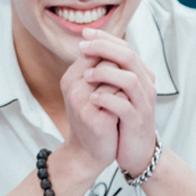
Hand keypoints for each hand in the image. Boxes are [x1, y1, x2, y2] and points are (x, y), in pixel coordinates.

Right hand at [60, 54, 118, 176]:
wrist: (88, 154)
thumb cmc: (93, 117)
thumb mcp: (89, 89)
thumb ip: (97, 67)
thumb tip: (113, 42)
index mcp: (70, 77)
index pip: (96, 51)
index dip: (113, 60)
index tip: (116, 77)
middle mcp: (72, 87)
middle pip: (107, 61)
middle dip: (120, 73)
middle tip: (118, 91)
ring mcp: (82, 103)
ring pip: (115, 76)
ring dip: (124, 87)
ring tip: (119, 102)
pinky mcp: (95, 119)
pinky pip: (119, 97)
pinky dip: (126, 102)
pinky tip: (120, 114)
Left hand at [79, 28, 156, 176]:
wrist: (137, 151)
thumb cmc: (122, 117)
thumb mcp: (117, 90)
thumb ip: (109, 70)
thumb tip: (88, 48)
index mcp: (140, 73)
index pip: (125, 47)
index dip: (104, 38)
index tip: (84, 34)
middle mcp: (145, 84)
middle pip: (128, 56)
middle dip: (103, 48)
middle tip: (82, 47)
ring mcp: (143, 103)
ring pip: (128, 79)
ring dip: (105, 73)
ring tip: (86, 75)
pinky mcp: (138, 121)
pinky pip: (124, 106)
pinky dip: (107, 99)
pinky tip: (93, 98)